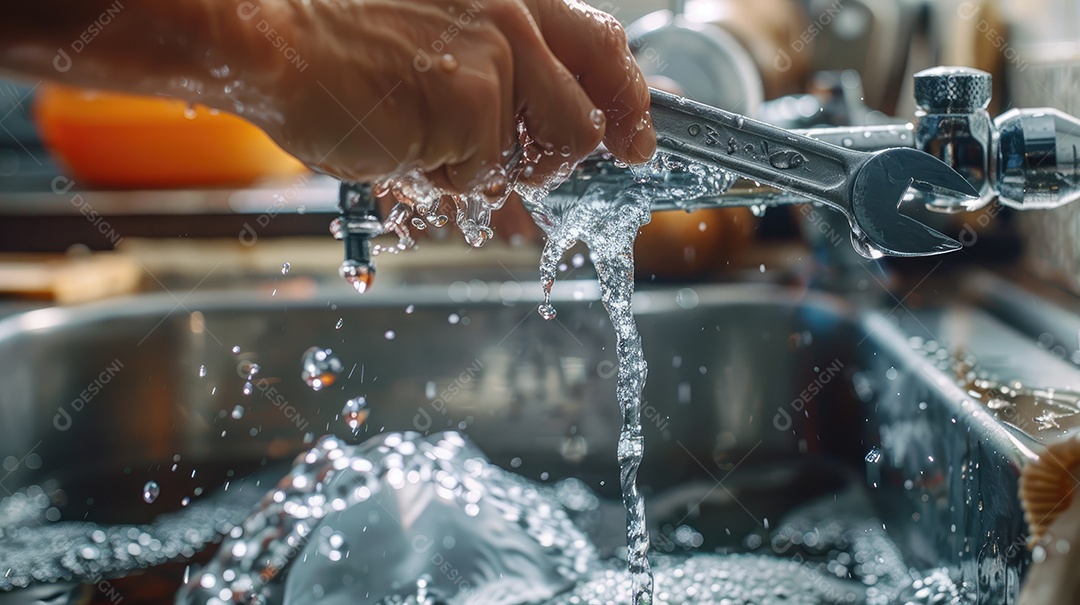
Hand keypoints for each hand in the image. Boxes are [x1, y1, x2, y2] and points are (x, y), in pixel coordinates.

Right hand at [250, 0, 654, 190]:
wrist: (273, 38)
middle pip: (582, 123)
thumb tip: (554, 120)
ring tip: (423, 134)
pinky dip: (439, 177)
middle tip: (520, 170)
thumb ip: (505, 63)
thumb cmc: (341, 38)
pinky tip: (401, 140)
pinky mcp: (467, 105)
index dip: (629, 101)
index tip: (635, 139)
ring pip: (526, 159)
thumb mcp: (442, 29)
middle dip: (557, 164)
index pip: (603, 46)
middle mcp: (513, 20)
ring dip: (480, 167)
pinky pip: (478, 175)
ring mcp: (494, 61)